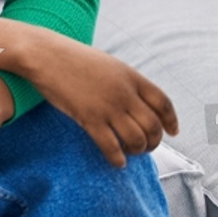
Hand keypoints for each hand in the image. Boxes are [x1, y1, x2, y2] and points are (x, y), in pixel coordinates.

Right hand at [0, 17, 179, 168]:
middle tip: (147, 146)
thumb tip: (135, 100)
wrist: (45, 55)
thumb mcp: (107, 63)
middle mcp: (125, 93)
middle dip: (154, 141)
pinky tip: (117, 162)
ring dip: (138, 150)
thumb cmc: (72, 58)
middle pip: (153, 126)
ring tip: (131, 152)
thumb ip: (125, 81)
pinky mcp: (89, 118)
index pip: (163, 103)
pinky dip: (117, 158)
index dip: (171, 121)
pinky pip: (111, 146)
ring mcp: (108, 106)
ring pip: (136, 139)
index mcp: (131, 76)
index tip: (172, 132)